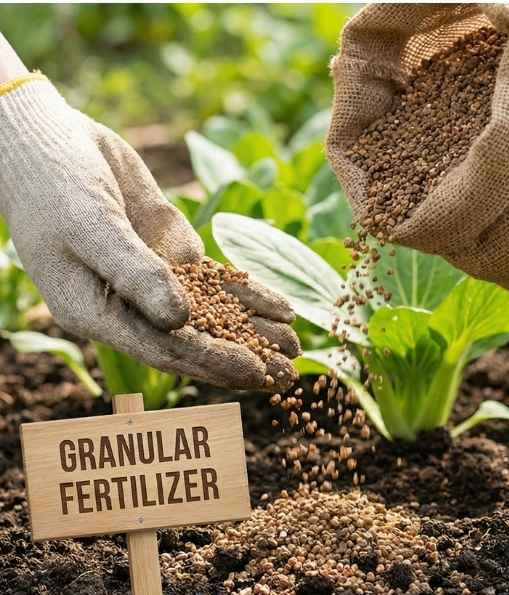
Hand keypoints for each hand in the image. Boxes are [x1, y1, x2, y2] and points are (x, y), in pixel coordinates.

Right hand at [0, 77, 298, 390]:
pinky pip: (216, 282)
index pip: (162, 348)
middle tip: (291, 377)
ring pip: (211, 314)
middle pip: (193, 341)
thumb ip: (135, 272)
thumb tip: (178, 319)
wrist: (47, 140)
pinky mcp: (170, 254)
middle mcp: (126, 305)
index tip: (256, 370)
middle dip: (243, 358)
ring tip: (298, 348)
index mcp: (95, 312)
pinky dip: (249, 295)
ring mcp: (152, 281)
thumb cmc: (54, 184)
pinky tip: (283, 308)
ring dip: (254, 331)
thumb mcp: (91, 226)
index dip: (211, 361)